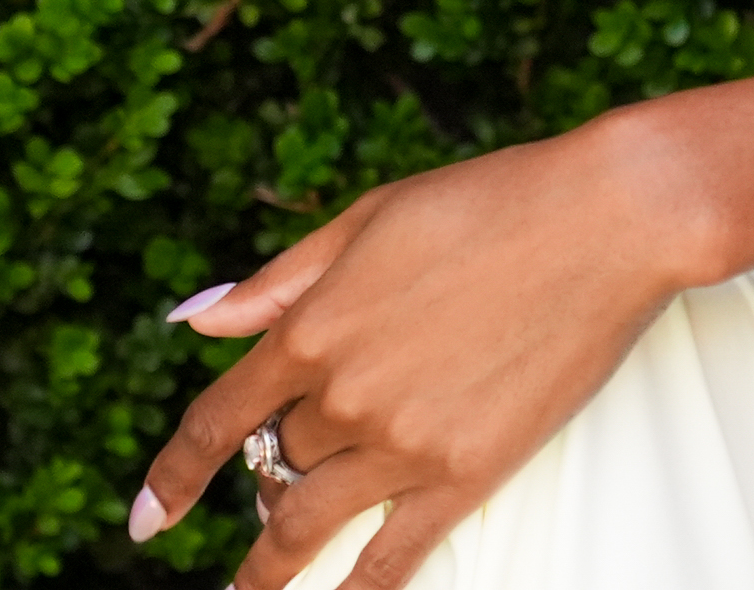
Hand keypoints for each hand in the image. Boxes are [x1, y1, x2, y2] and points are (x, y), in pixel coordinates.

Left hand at [129, 124, 696, 589]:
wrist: (607, 219)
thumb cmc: (491, 200)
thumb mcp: (368, 220)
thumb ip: (278, 281)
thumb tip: (195, 321)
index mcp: (311, 328)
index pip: (217, 423)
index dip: (172, 478)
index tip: (146, 521)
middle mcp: (342, 396)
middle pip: (282, 460)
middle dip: (280, 470)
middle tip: (288, 482)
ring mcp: (402, 442)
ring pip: (311, 518)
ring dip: (273, 562)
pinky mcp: (465, 473)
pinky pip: (391, 557)